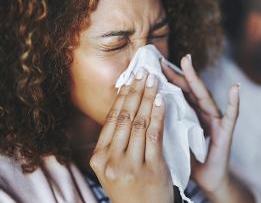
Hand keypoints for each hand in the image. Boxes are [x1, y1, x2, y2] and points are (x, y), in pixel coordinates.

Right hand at [89, 69, 172, 202]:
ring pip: (139, 123)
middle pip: (124, 117)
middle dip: (135, 91)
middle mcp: (111, 161)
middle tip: (144, 71)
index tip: (131, 78)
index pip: (112, 119)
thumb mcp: (113, 168)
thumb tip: (124, 108)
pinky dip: (158, 115)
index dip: (122, 96)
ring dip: (148, 98)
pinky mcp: (151, 169)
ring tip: (154, 80)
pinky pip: (154, 135)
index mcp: (99, 158)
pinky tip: (161, 100)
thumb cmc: (130, 189)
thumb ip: (115, 144)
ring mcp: (130, 165)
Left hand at [161, 55, 253, 202]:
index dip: (165, 79)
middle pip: (188, 90)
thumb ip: (164, 125)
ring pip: (204, 96)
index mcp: (189, 113)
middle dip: (175, 73)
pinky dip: (234, 102)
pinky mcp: (225, 131)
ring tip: (188, 62)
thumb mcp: (173, 139)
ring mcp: (215, 120)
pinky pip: (232, 115)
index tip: (152, 65)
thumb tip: (141, 113)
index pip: (177, 92)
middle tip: (162, 59)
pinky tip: (235, 88)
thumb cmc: (189, 159)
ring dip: (196, 79)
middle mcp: (202, 113)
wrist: (207, 179)